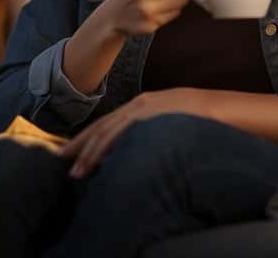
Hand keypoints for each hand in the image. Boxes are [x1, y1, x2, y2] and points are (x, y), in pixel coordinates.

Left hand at [59, 88, 205, 178]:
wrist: (216, 106)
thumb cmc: (196, 115)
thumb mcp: (168, 115)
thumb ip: (150, 125)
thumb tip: (136, 143)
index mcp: (141, 104)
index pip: (107, 123)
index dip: (86, 137)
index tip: (69, 151)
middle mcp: (137, 106)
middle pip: (101, 127)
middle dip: (80, 145)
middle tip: (61, 161)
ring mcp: (143, 111)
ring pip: (108, 132)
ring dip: (90, 153)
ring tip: (77, 172)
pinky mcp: (149, 118)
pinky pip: (123, 134)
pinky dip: (107, 147)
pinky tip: (98, 160)